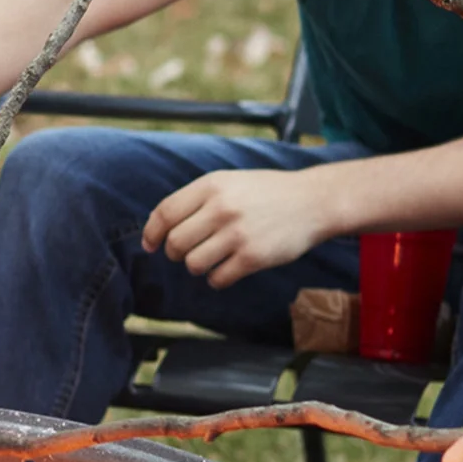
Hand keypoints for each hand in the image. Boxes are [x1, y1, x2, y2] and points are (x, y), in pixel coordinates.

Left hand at [142, 168, 333, 288]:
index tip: (150, 245)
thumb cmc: (266, 193)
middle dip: (175, 253)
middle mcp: (221, 208)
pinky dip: (217, 278)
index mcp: (211, 186)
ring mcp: (237, 234)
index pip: (165, 213)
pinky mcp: (253, 257)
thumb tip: (158, 229)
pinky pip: (217, 278)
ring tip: (212, 259)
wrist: (312, 201)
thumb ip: (196, 200)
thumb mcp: (229, 183)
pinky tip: (227, 269)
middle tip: (187, 253)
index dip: (151, 233)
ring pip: (193, 264)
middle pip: (175, 243)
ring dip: (197, 267)